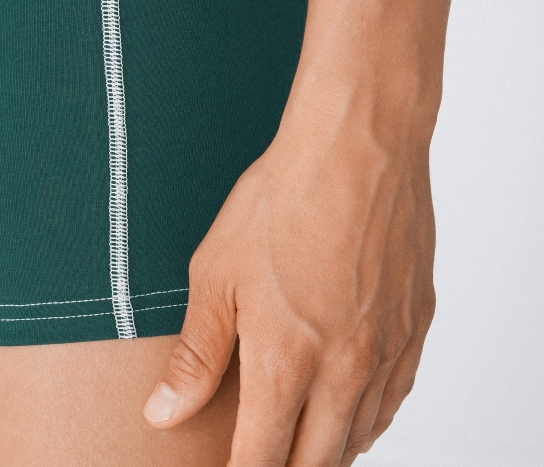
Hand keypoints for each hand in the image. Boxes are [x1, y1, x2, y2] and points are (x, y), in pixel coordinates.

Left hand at [143, 131, 435, 465]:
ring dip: (329, 450)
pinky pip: (397, 396)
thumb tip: (165, 412)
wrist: (358, 145)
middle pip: (316, 463)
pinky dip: (371, 416)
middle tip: (265, 460)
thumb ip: (196, 353)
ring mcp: (388, 348)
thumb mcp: (217, 272)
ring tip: (305, 445)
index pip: (262, 462)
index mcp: (286, 364)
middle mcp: (344, 369)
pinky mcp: (416, 322)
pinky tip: (355, 407)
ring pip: (361, 436)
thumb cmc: (285, 198)